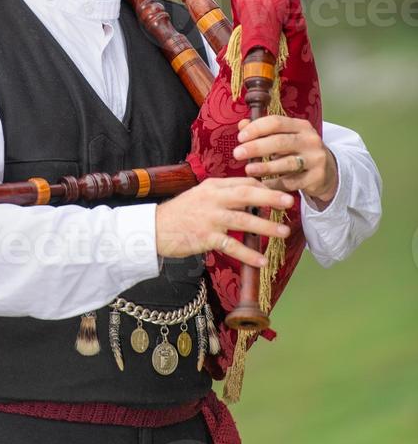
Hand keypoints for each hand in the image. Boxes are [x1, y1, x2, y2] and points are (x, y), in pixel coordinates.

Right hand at [155, 177, 293, 265]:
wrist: (153, 229)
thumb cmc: (180, 213)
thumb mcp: (200, 196)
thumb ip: (222, 195)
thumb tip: (248, 197)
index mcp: (213, 186)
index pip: (244, 182)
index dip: (264, 187)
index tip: (280, 194)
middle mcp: (213, 198)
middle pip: (246, 194)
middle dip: (270, 198)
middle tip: (290, 202)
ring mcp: (209, 218)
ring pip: (243, 220)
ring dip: (265, 227)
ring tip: (283, 233)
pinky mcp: (205, 237)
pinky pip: (232, 246)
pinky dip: (248, 254)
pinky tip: (262, 261)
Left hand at [233, 116, 338, 208]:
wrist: (327, 172)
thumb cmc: (298, 151)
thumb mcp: (285, 138)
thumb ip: (263, 131)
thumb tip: (242, 125)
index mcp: (301, 126)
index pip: (276, 122)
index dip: (256, 128)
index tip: (240, 137)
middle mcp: (311, 140)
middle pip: (280, 141)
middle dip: (256, 147)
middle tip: (237, 154)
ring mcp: (316, 159)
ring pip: (287, 163)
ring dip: (265, 167)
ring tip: (248, 169)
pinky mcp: (317, 177)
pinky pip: (292, 182)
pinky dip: (275, 184)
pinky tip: (262, 185)